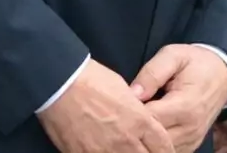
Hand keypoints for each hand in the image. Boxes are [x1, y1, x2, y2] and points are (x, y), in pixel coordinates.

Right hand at [37, 59, 172, 152]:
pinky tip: (104, 152)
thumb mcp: (124, 91)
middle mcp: (127, 140)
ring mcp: (106, 151)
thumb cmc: (92, 80)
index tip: (163, 151)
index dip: (165, 152)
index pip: (164, 147)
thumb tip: (141, 121)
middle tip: (147, 151)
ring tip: (123, 150)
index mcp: (140, 121)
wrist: (61, 83)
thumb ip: (138, 112)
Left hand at [131, 45, 226, 151]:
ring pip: (159, 150)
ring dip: (145, 138)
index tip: (121, 103)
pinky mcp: (191, 145)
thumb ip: (152, 73)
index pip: (150, 120)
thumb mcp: (173, 56)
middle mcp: (190, 128)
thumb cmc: (195, 63)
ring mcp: (192, 140)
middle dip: (136, 128)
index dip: (132, 114)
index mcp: (185, 106)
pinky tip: (147, 130)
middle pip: (153, 140)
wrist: (222, 75)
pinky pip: (169, 151)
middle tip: (124, 114)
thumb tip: (133, 93)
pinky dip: (155, 144)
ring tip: (134, 121)